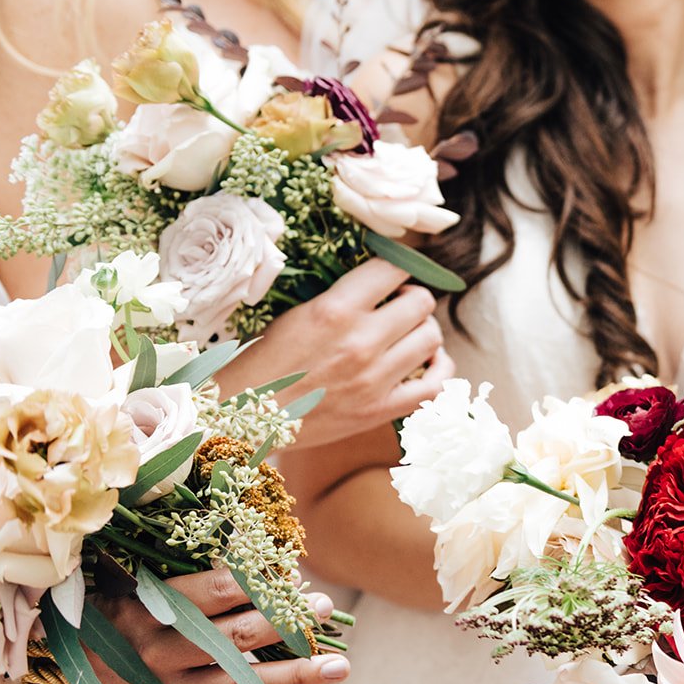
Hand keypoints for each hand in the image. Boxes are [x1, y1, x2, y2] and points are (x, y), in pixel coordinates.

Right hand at [79, 569, 349, 683]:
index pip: (218, 594)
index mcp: (149, 609)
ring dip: (297, 676)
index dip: (263, 587)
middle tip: (325, 610)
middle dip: (289, 625)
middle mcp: (158, 654)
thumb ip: (188, 576)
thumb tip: (261, 563)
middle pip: (237, 638)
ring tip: (339, 667)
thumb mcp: (136, 585)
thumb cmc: (116, 616)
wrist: (68, 675)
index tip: (298, 582)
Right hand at [217, 259, 454, 447]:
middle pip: (420, 303)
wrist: (244, 417)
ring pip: (431, 338)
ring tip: (410, 332)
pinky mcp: (381, 410)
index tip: (395, 272)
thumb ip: (340, 299)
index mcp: (334, 310)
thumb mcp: (296, 315)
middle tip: (400, 304)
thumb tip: (380, 284)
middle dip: (413, 298)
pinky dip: (439, 369)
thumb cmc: (263, 362)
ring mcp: (375, 379)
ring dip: (425, 330)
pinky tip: (428, 361)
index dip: (399, 266)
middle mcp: (360, 342)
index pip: (392, 269)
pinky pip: (435, 385)